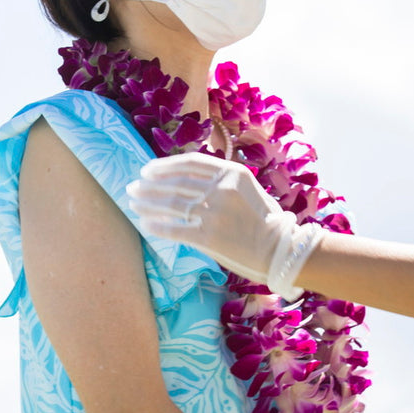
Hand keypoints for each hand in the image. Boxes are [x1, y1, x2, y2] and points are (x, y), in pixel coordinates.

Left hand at [128, 153, 299, 284]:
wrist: (281, 249)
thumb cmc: (266, 221)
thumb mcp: (246, 189)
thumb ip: (221, 181)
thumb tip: (186, 180)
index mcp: (232, 172)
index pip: (189, 162)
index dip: (164, 165)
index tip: (147, 170)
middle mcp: (222, 189)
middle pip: (175, 182)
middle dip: (149, 185)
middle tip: (132, 188)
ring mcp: (214, 213)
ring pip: (171, 204)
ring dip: (147, 203)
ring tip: (133, 204)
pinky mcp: (209, 237)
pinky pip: (175, 229)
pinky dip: (157, 226)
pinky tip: (145, 224)